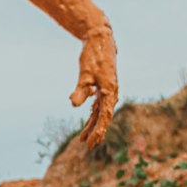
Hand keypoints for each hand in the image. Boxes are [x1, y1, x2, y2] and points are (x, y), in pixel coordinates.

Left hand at [70, 24, 117, 146]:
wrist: (100, 40)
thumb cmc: (93, 56)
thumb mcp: (85, 74)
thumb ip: (81, 90)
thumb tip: (74, 105)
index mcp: (110, 92)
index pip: (104, 117)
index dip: (98, 131)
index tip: (92, 143)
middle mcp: (111, 93)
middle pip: (103, 117)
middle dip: (95, 132)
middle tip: (87, 145)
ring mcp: (108, 90)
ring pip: (100, 112)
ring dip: (92, 125)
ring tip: (83, 138)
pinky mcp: (103, 87)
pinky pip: (98, 105)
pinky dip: (93, 114)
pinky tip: (87, 121)